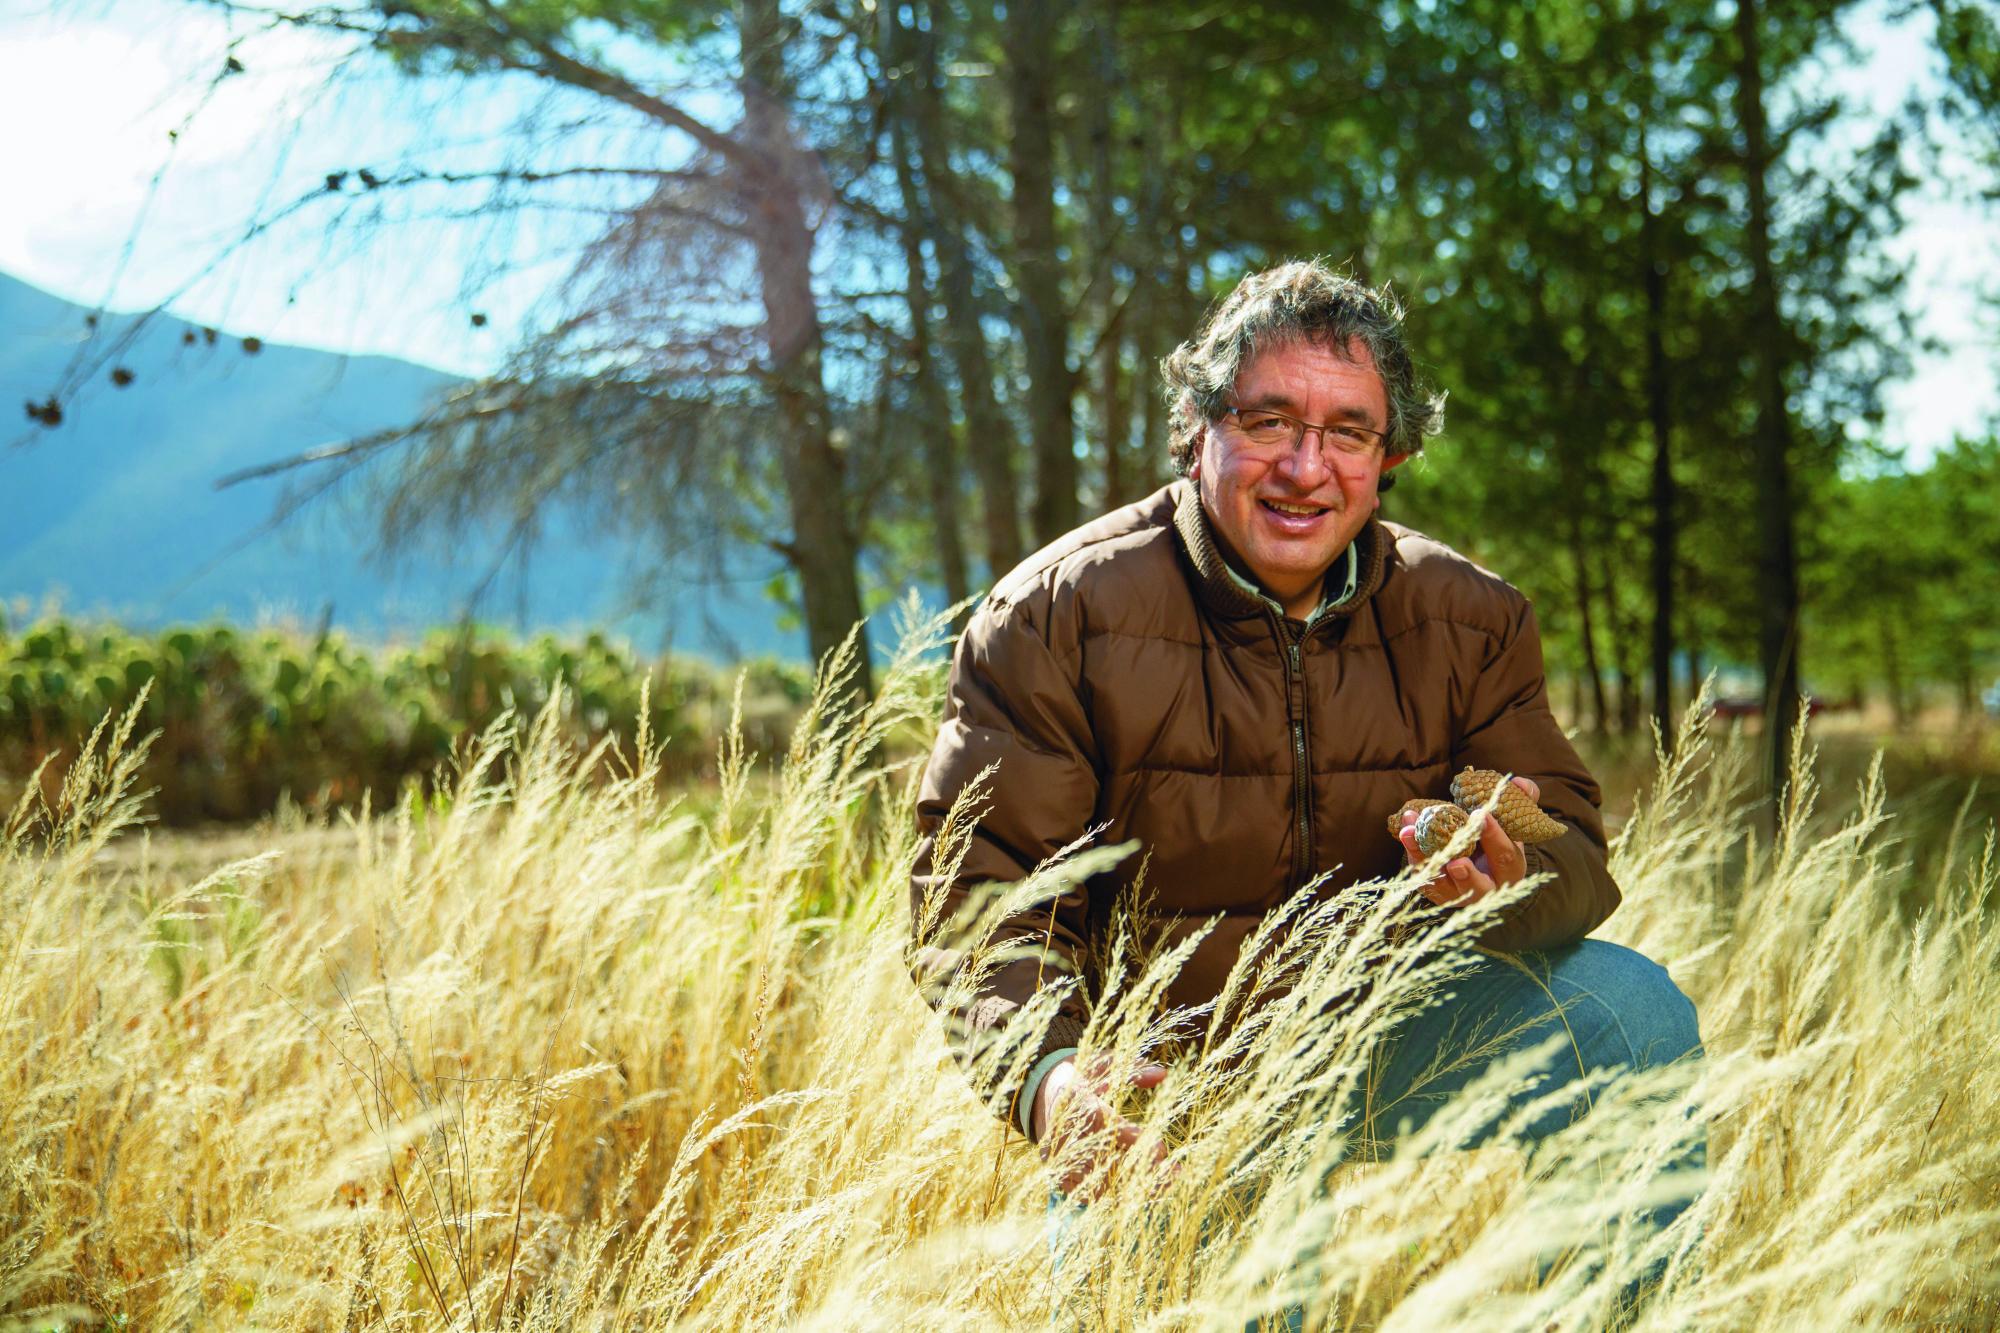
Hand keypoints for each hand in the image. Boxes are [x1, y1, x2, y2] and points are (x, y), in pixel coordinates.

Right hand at [1032, 1053, 1170, 1201]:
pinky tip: (1140, 1194)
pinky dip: (1112, 1197)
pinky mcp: (1058, 1174)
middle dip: (1141, 1171)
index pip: (1105, 1126)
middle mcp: (1064, 1134)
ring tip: (1164, 1186)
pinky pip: (1086, 1194)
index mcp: (1075, 1102)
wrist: (1039, 1094)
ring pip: (1098, 1184)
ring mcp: (1059, 1158)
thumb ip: (1132, 1069)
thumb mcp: (1103, 1065)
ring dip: (1133, 1188)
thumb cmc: (1080, 1077)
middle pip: (1105, 1161)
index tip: (1161, 1148)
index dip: (1133, 1141)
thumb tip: (1162, 1074)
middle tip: (1173, 1174)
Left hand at [1396, 776, 1539, 906]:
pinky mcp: (1435, 890)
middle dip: (1467, 875)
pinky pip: (1421, 875)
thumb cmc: (1497, 836)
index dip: (1494, 837)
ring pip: (1441, 883)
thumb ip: (1520, 800)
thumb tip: (1519, 783)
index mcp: (1510, 870)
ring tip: (1411, 834)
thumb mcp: (1511, 820)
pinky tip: (1406, 831)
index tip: (1481, 815)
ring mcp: (1458, 893)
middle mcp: (1486, 888)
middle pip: (1477, 888)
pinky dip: (1412, 853)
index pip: (1505, 857)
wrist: (1478, 859)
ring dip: (1424, 857)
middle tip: (1457, 862)